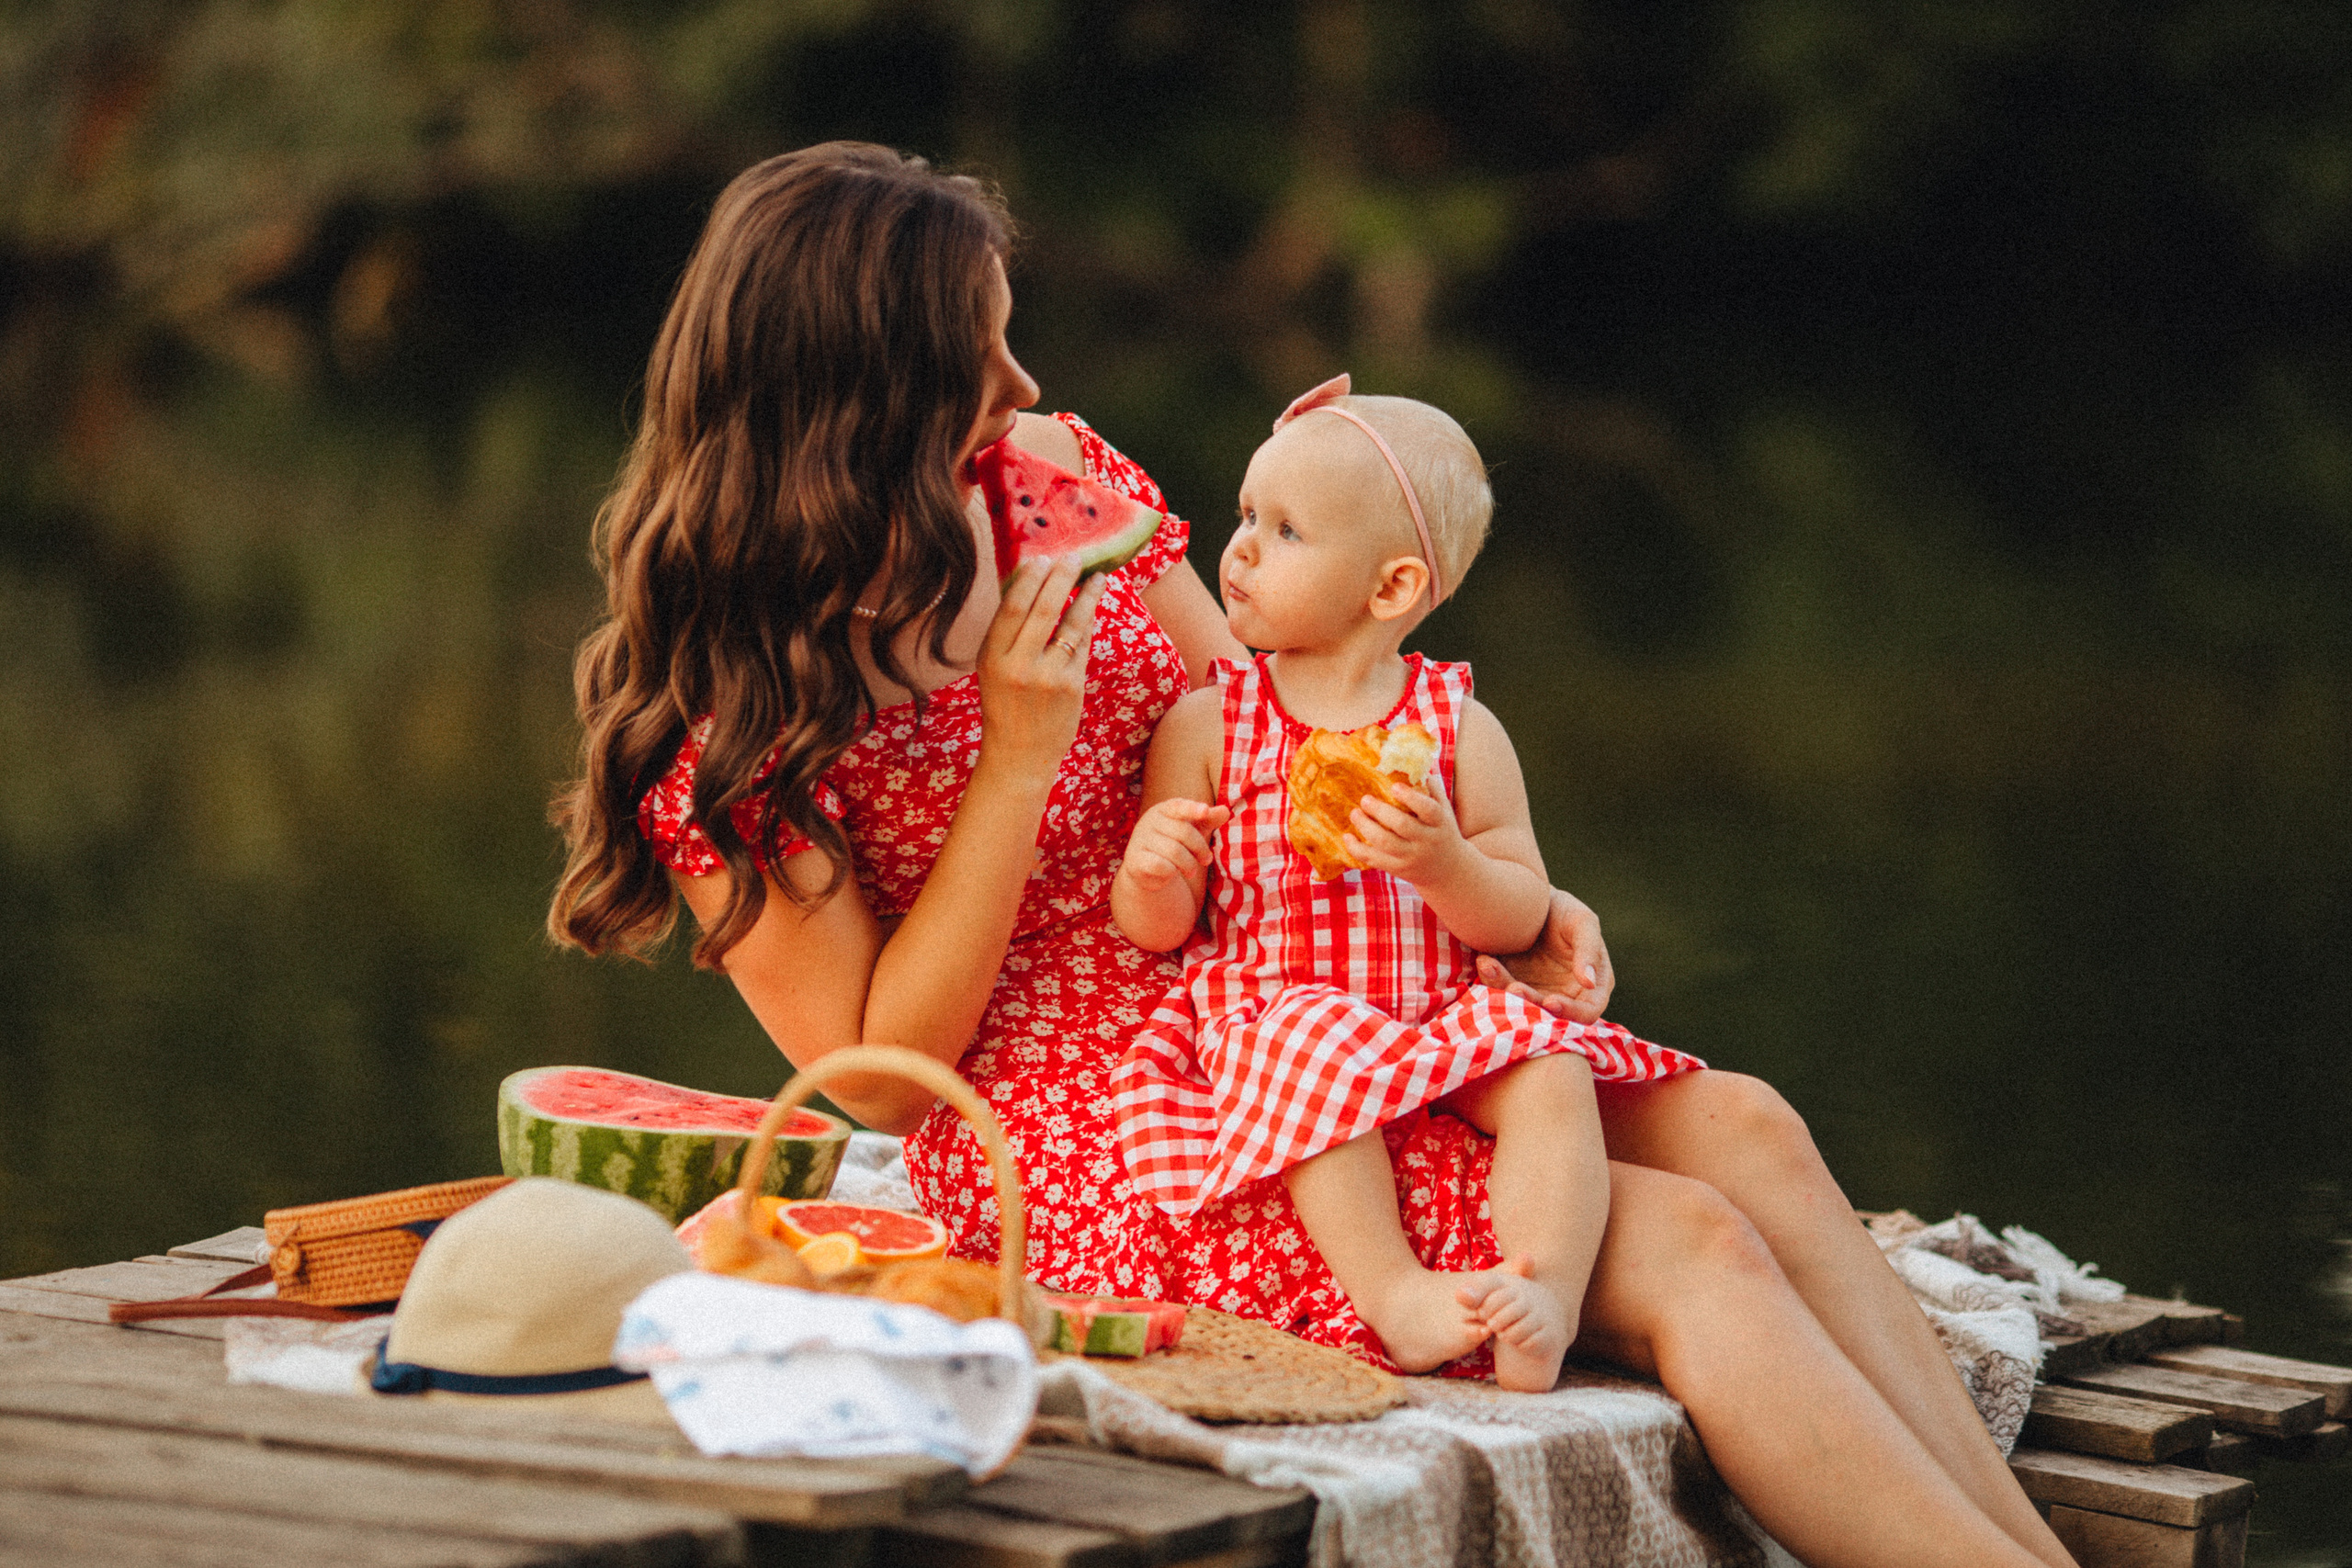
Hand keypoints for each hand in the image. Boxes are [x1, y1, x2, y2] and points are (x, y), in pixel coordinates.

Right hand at [975, 555, 1108, 786]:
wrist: (1019, 755)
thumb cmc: (1004, 708)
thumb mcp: (991, 670)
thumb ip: (1006, 636)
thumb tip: (1029, 588)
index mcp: (993, 658)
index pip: (1012, 608)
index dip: (1030, 579)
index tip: (1042, 558)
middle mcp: (1020, 665)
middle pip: (1044, 609)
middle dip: (1062, 578)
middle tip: (1074, 556)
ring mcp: (1049, 676)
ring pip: (1071, 625)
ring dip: (1086, 597)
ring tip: (1097, 577)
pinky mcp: (1072, 687)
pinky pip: (1083, 646)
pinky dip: (1088, 625)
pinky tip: (1093, 609)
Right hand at [1121, 799, 1229, 891]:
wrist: (1148, 869)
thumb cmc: (1175, 843)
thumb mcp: (1193, 830)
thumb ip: (1208, 819)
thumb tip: (1225, 811)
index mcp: (1163, 810)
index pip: (1178, 806)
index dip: (1192, 809)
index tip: (1205, 811)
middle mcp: (1149, 821)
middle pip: (1183, 832)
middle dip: (1200, 848)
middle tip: (1207, 860)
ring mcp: (1139, 840)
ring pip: (1174, 851)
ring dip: (1189, 864)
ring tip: (1192, 871)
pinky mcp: (1134, 860)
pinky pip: (1160, 865)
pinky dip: (1172, 871)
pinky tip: (1174, 873)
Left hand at [1343, 782, 1466, 887]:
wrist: (1448, 870)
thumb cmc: (1441, 830)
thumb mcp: (1444, 809)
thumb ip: (1431, 787)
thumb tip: (1415, 756)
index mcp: (1440, 823)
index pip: (1428, 810)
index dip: (1411, 798)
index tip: (1394, 786)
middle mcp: (1427, 840)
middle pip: (1403, 826)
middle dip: (1381, 811)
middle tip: (1365, 799)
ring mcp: (1411, 857)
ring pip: (1385, 843)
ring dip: (1366, 827)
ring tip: (1354, 813)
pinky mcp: (1397, 869)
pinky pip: (1374, 860)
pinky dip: (1357, 849)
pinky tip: (1347, 837)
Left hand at [1474, 888, 1614, 1024]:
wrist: (1532, 900)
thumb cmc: (1565, 910)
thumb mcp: (1583, 922)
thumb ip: (1589, 950)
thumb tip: (1589, 983)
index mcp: (1592, 986)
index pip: (1587, 1011)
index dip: (1570, 1012)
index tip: (1550, 1002)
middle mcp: (1565, 996)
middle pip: (1549, 1014)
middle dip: (1530, 1003)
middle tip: (1513, 987)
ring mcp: (1537, 993)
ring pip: (1521, 1006)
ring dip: (1504, 990)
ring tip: (1490, 965)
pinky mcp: (1513, 985)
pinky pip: (1501, 991)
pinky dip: (1492, 978)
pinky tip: (1485, 960)